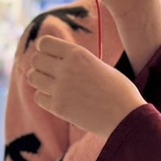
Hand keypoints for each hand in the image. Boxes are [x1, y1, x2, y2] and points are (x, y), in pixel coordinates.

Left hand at [27, 35, 145, 136]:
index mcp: (78, 54)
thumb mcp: (99, 65)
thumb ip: (78, 61)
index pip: (45, 43)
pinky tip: (57, 99)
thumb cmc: (119, 91)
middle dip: (41, 65)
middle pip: (36, 60)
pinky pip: (38, 97)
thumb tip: (60, 60)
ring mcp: (60, 88)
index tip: (50, 55)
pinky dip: (45, 97)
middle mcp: (66, 68)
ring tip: (52, 85)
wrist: (126, 116)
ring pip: (33, 77)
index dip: (45, 49)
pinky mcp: (58, 107)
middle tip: (51, 73)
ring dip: (40, 80)